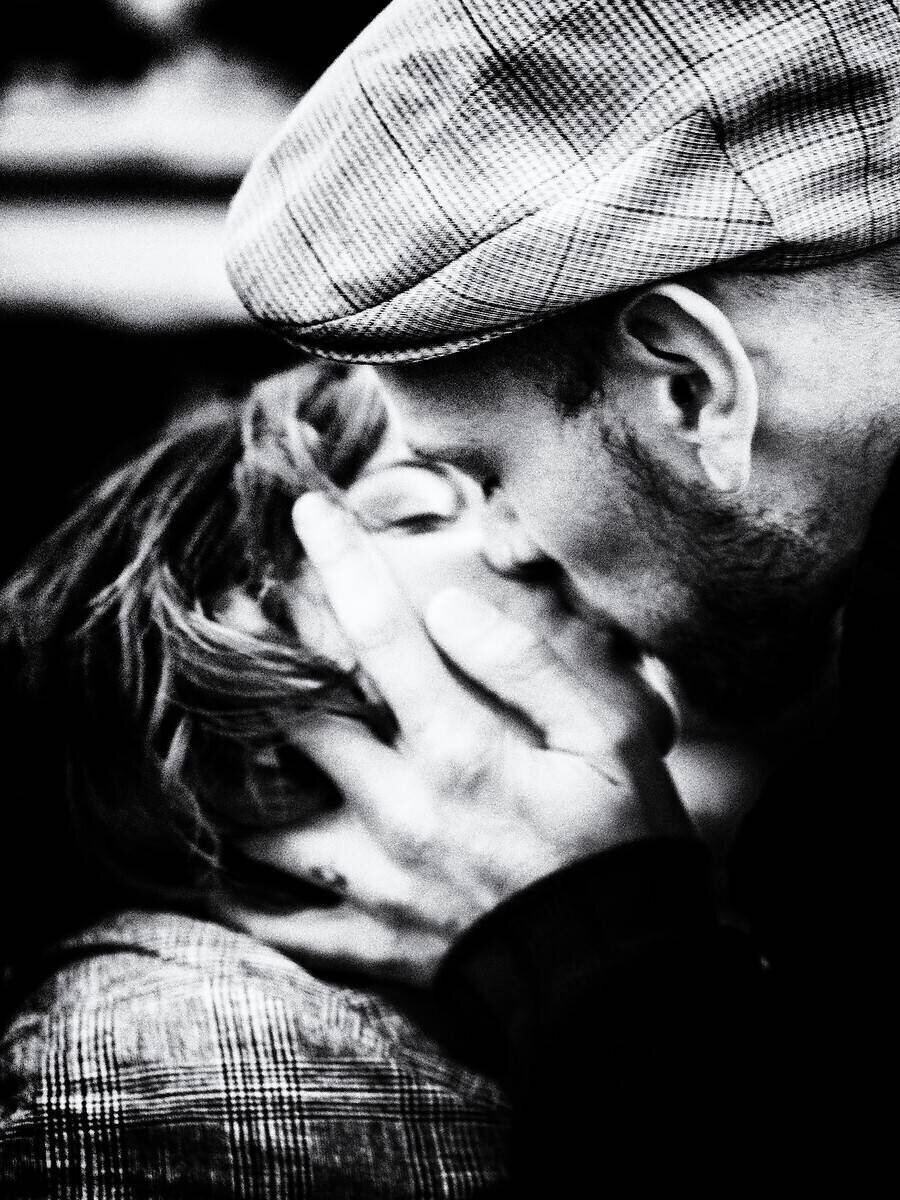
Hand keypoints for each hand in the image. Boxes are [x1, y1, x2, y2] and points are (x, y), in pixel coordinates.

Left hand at [215, 493, 691, 984]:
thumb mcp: (611, 740)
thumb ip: (528, 666)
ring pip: (262, 820)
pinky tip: (212, 868)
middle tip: (223, 613)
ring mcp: (376, 880)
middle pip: (296, 714)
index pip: (382, 634)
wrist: (616, 972)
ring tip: (198, 733)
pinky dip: (239, 896)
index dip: (340, 563)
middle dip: (252, 653)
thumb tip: (449, 608)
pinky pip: (280, 924)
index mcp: (459, 750)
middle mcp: (400, 807)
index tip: (307, 512)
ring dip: (225, 772)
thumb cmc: (621, 845)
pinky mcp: (371, 941)